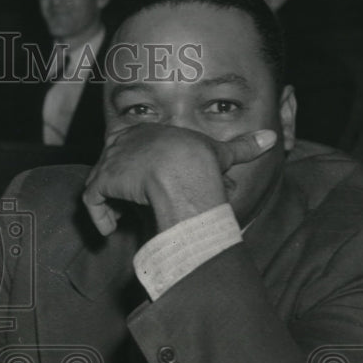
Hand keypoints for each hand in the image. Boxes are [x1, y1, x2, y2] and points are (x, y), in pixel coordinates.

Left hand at [82, 124, 277, 234]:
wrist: (182, 170)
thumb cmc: (201, 163)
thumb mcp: (221, 154)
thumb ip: (242, 147)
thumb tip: (272, 139)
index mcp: (149, 132)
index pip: (128, 142)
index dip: (131, 164)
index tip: (141, 184)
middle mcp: (124, 142)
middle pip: (110, 162)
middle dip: (116, 184)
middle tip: (128, 205)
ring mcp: (111, 160)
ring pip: (98, 182)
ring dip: (107, 202)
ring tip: (120, 218)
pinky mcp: (102, 180)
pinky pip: (90, 201)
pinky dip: (98, 218)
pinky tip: (110, 230)